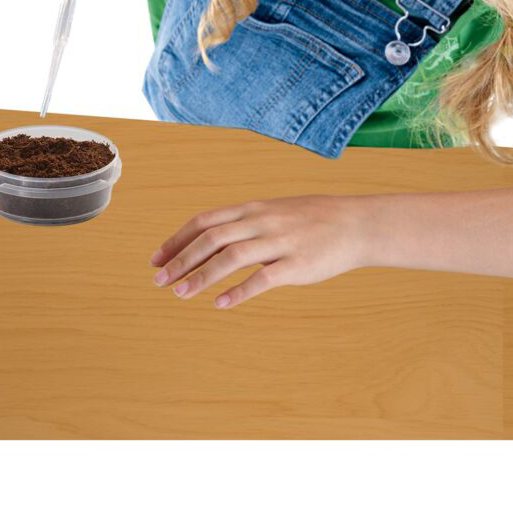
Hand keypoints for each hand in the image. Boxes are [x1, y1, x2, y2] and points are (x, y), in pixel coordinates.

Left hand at [149, 195, 371, 309]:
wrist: (356, 224)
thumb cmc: (312, 220)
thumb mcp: (274, 212)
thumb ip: (245, 224)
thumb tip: (211, 241)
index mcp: (253, 208)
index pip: (205, 220)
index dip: (177, 239)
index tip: (156, 259)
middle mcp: (262, 220)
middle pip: (212, 237)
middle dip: (181, 259)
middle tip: (158, 281)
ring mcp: (280, 241)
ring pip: (232, 255)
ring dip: (202, 275)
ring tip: (181, 293)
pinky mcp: (297, 264)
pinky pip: (264, 277)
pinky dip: (240, 291)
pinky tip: (222, 304)